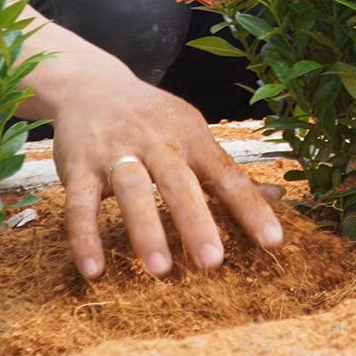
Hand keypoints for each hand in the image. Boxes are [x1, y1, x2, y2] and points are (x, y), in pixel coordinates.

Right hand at [49, 65, 283, 279]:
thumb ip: (225, 171)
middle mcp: (155, 142)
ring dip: (146, 231)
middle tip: (213, 263)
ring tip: (160, 270)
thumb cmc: (153, 119)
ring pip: (131, 191)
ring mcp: (114, 153)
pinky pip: (80, 205)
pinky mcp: (77, 167)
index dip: (249, 207)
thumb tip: (278, 198)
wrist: (90, 85)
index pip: (225, 174)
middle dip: (195, 222)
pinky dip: (84, 238)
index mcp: (190, 135)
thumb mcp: (192, 134)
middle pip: (178, 182)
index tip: (272, 241)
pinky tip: (94, 270)